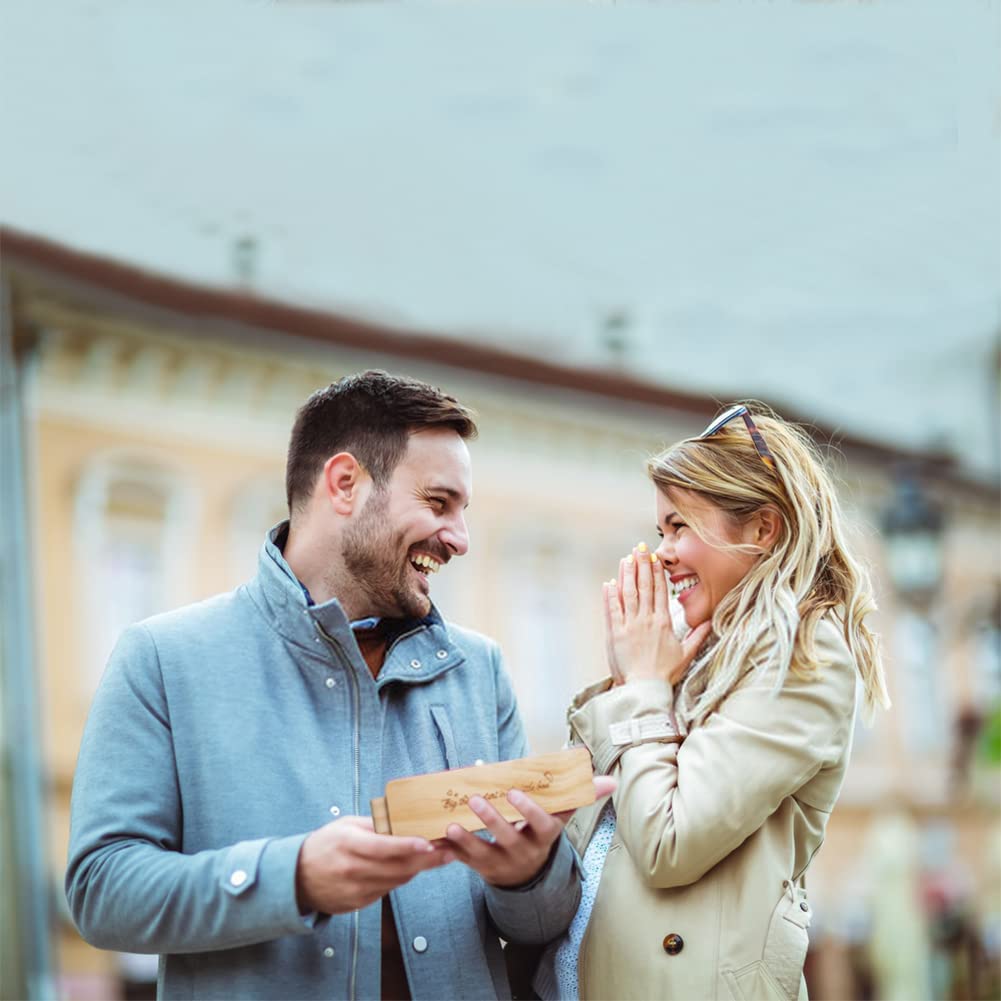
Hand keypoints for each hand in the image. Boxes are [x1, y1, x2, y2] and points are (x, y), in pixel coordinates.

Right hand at [295, 816, 454, 914]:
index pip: (383, 847)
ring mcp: (354, 890)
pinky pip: (386, 891)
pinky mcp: (357, 904)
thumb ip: (374, 825)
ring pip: (396, 881)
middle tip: (450, 850)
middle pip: (396, 867)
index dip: (408, 846)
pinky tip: (412, 868)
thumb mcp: (346, 825)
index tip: (430, 843)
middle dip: (427, 860)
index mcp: (348, 844)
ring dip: (418, 869)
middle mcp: (352, 869)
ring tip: (439, 856)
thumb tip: (404, 821)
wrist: (296, 877)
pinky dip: (400, 878)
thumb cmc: (325, 844)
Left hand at [444, 777, 616, 887]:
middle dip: (492, 820)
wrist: (526, 874)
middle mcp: (524, 852)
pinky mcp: (480, 868)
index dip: (529, 810)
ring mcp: (501, 863)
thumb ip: (581, 796)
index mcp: (544, 836)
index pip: (542, 824)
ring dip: (466, 839)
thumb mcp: (560, 817)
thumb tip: (611, 780)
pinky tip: (434, 838)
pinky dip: (447, 850)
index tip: (514, 792)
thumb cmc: (540, 831)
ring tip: (451, 824)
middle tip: (475, 799)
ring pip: (482, 853)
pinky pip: (462, 861)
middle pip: (508, 838)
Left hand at [604, 544, 711, 685]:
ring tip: (626, 559)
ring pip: (627, 594)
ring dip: (626, 575)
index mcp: (663, 622)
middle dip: (642, 565)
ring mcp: (630, 625)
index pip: (660, 591)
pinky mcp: (615, 633)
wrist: (645, 689)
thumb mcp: (686, 654)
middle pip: (644, 586)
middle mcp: (646, 619)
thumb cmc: (665, 674)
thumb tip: (710, 623)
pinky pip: (612, 609)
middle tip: (640, 548)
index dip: (657, 573)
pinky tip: (610, 583)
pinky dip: (610, 595)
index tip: (655, 559)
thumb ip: (698, 636)